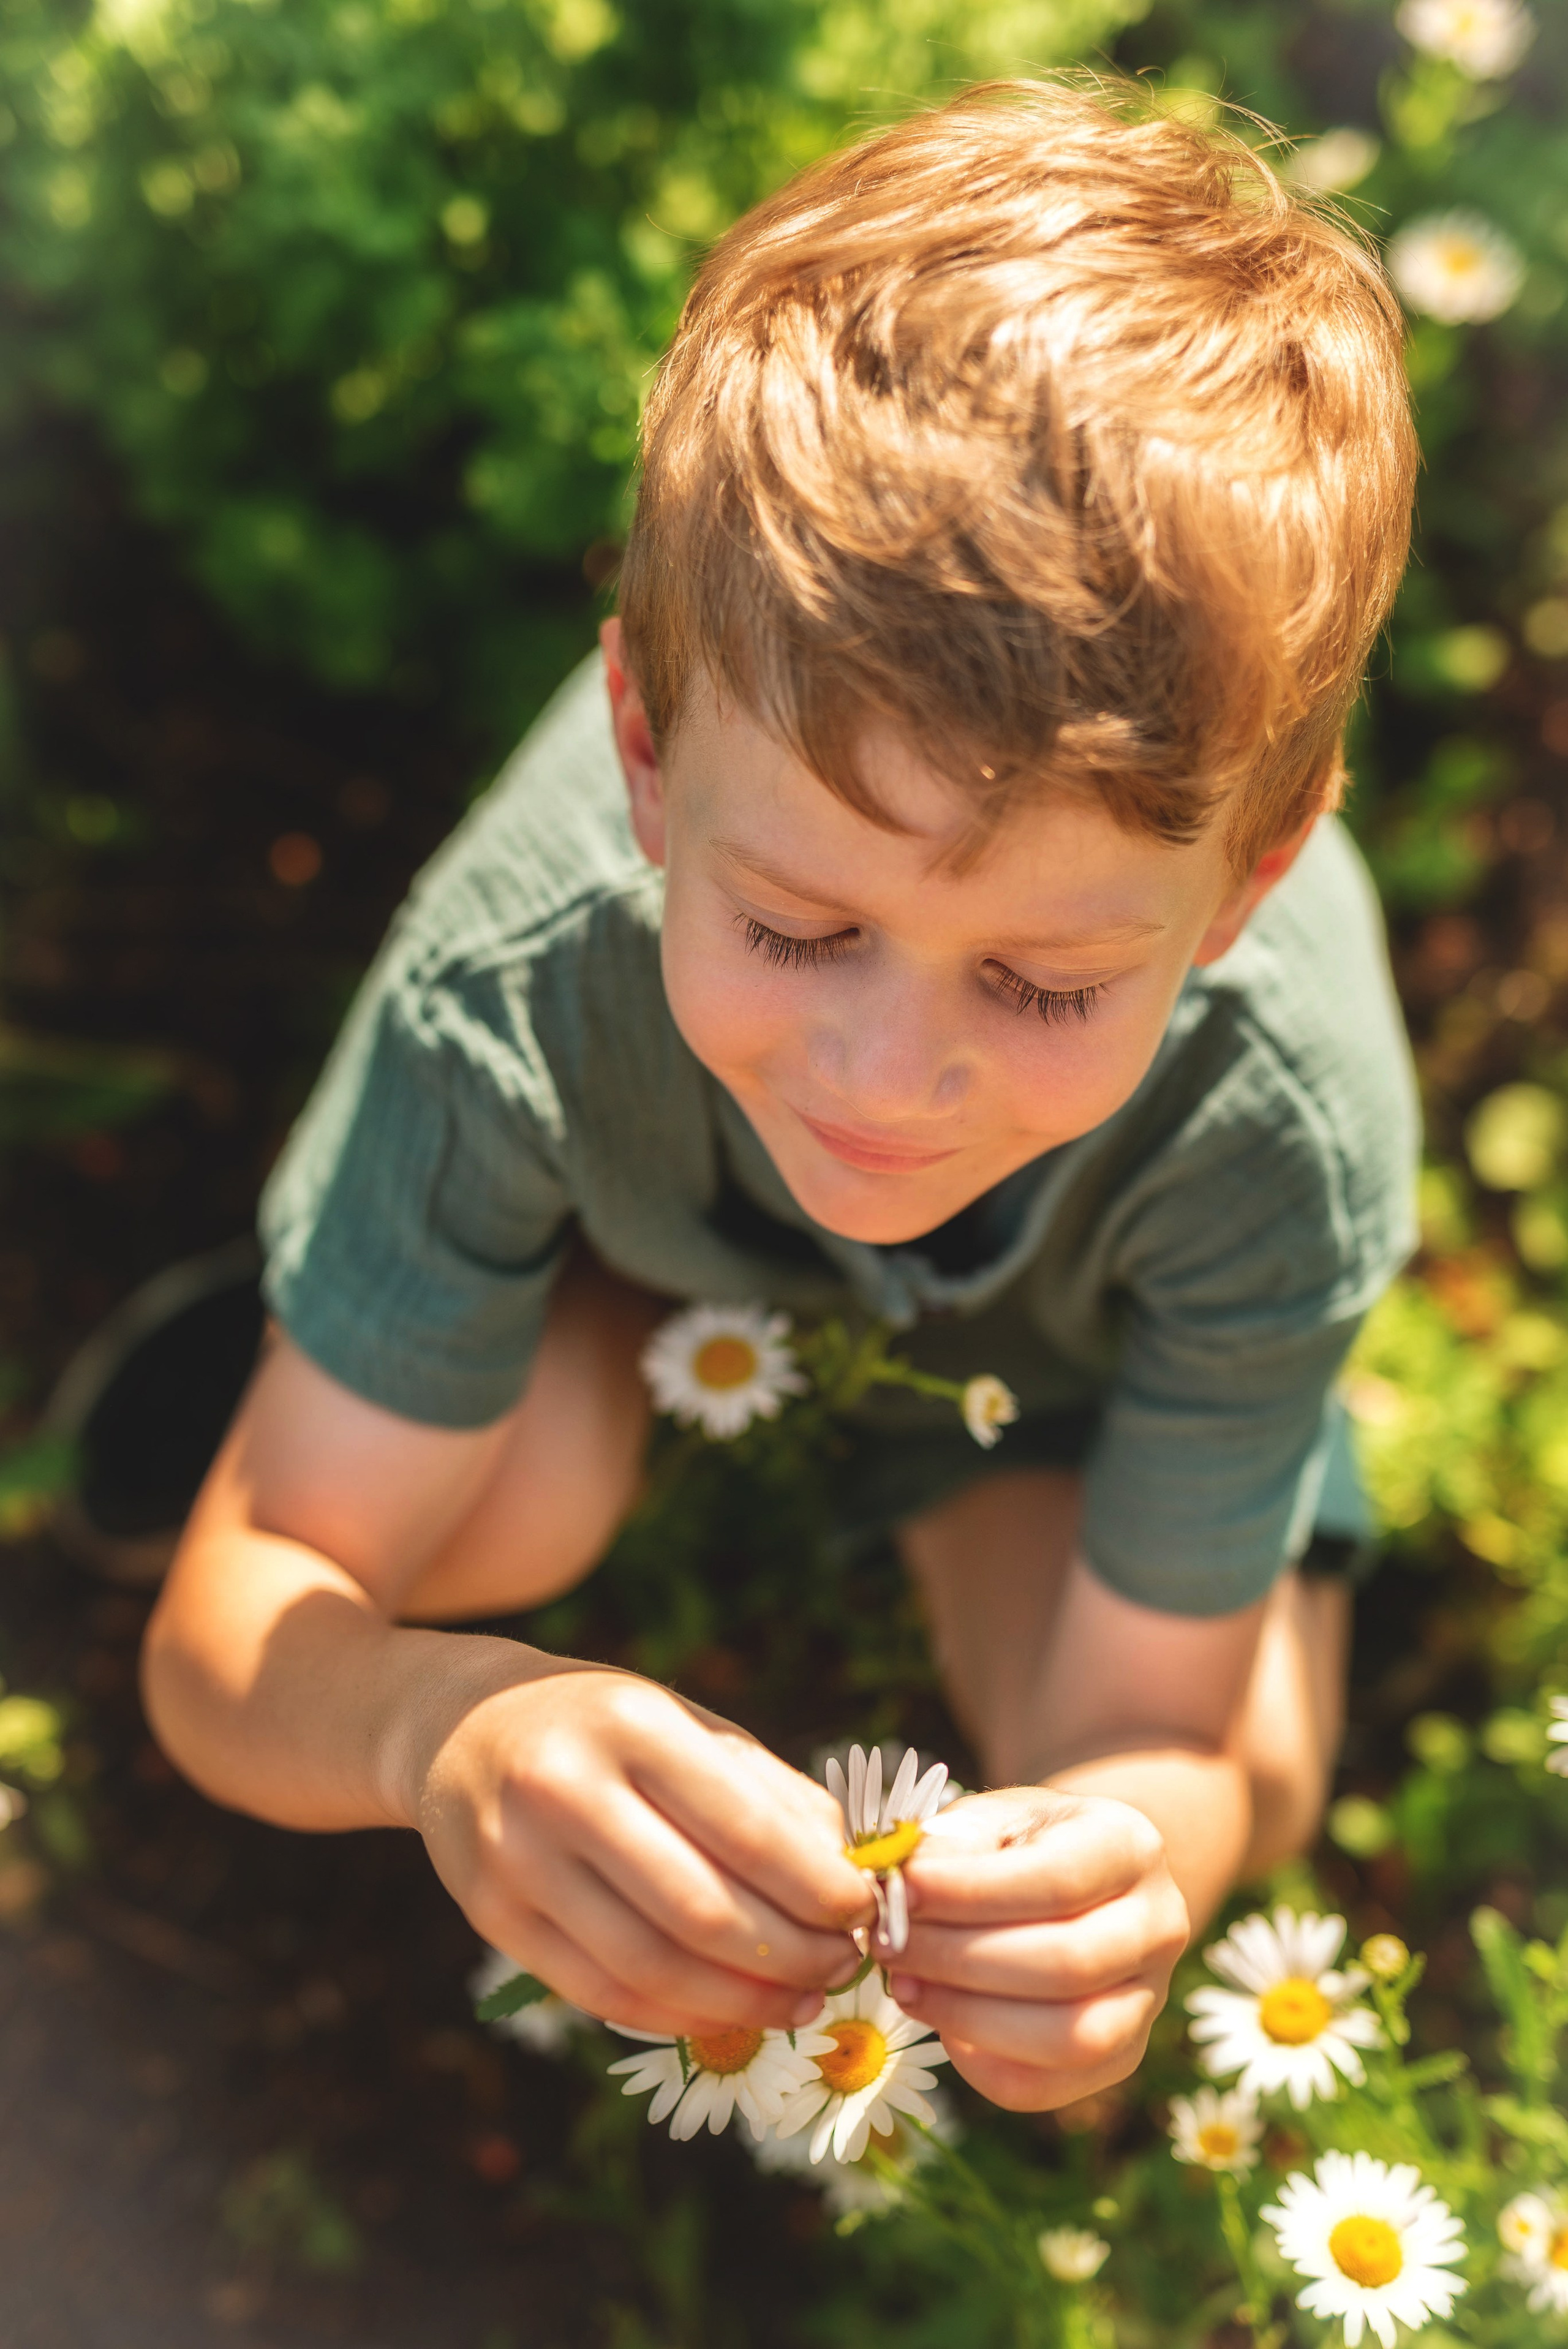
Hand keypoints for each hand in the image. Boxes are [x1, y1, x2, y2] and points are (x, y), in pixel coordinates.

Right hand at [414, 1662, 873, 2035]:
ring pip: (653, 1967)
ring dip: (746, 2000)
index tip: (867, 1912)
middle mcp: (564, 1788)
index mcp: (630, 1724)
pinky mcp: (491, 1919)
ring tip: (804, 1999)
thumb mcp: (688, 1727)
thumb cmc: (607, 1728)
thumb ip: (771, 1793)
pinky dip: (680, 2015)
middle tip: (847, 1966)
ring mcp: (518, 1859)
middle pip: (704, 1911)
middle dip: (794, 1954)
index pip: (747, 1830)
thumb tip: (854, 1872)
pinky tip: (733, 2011)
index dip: (820, 1889)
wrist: (463, 1727)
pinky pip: (602, 1994)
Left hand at [887, 1787, 1189, 2110]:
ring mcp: (1147, 1999)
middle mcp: (1160, 1926)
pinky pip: (1052, 2085)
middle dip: (959, 1960)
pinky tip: (941, 2025)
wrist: (1081, 1876)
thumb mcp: (995, 1817)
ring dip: (969, 2017)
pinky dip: (985, 2066)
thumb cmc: (1024, 1842)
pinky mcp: (1121, 2055)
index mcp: (1131, 1847)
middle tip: (887, 1945)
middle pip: (1066, 1965)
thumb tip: (901, 1892)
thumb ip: (953, 1846)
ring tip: (904, 1986)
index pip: (1056, 1881)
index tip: (900, 1891)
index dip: (970, 1893)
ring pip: (1070, 2037)